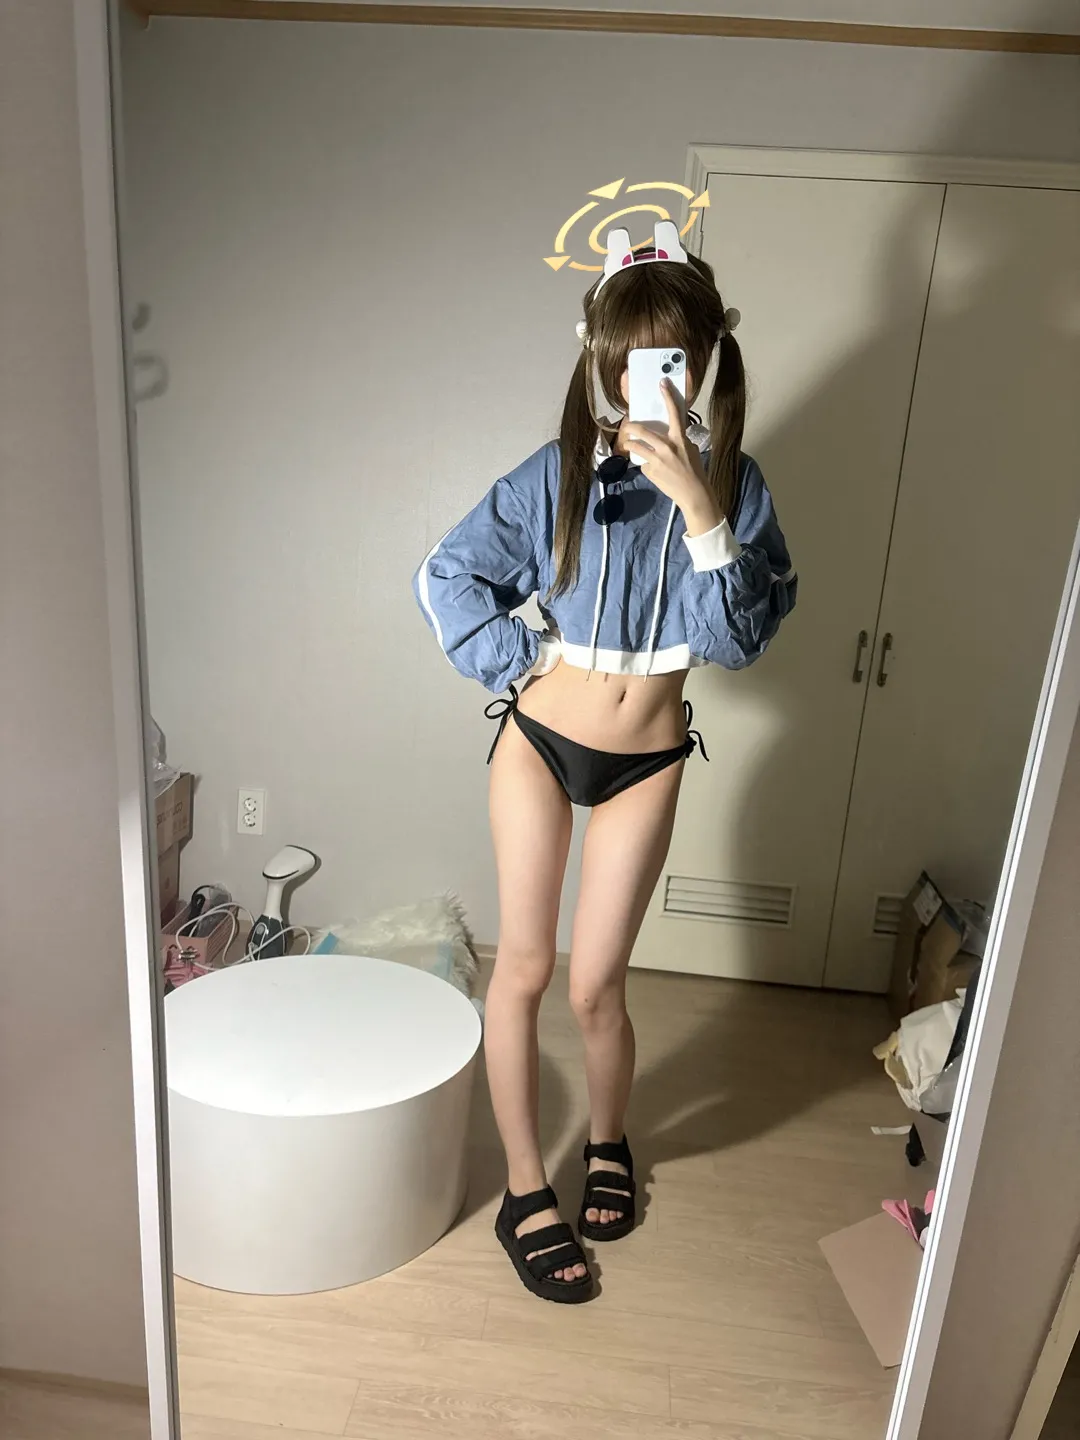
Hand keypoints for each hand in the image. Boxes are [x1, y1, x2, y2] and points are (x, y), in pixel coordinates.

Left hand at [621, 382, 722, 535]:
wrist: (694, 494)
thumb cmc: (695, 471)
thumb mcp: (691, 450)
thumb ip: (679, 440)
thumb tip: (669, 433)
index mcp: (680, 439)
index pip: (674, 413)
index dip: (668, 397)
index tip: (662, 384)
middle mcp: (667, 447)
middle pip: (641, 430)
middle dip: (630, 427)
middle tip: (627, 426)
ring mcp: (657, 460)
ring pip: (635, 446)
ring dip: (629, 444)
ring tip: (629, 444)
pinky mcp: (650, 471)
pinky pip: (643, 463)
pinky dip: (645, 464)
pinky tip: (653, 469)